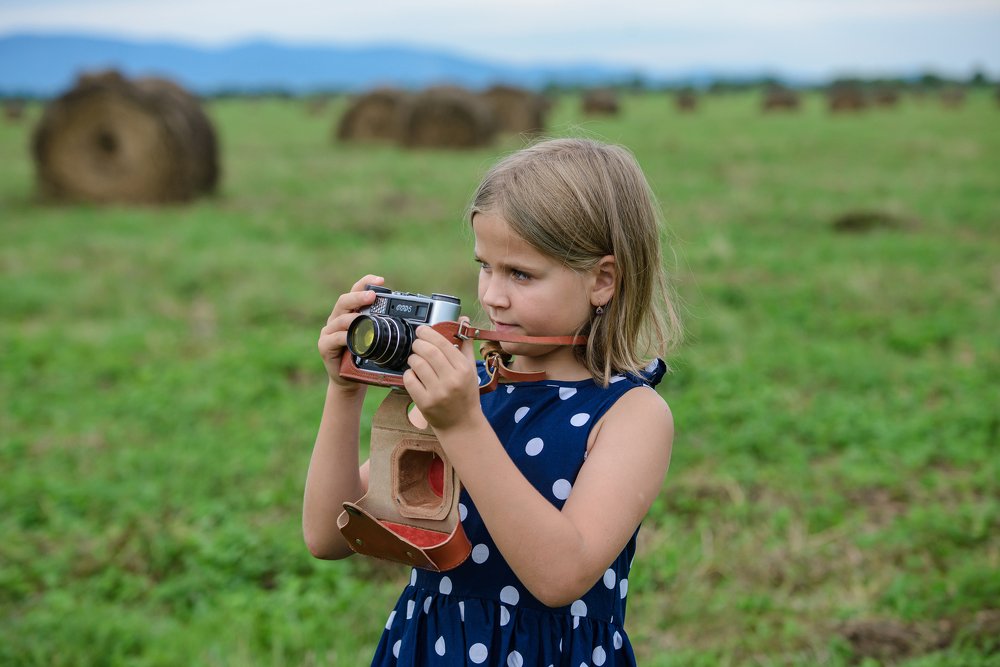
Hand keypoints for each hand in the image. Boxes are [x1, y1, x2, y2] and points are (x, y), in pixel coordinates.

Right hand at [318, 274, 384, 388]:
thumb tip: (407, 318)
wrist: (350, 380)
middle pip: (345, 301)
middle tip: (372, 296)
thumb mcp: (375, 339)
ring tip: (365, 320)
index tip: (380, 280)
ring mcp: (329, 331)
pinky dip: (345, 338)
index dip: (366, 283)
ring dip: (354, 319)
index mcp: (350, 313)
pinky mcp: (324, 346)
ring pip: (340, 319)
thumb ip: (383, 327)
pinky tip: (353, 339)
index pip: (356, 291)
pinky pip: (334, 339)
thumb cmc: (364, 358)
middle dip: (359, 296)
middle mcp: (337, 318)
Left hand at [403, 318, 481, 431]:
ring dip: (413, 358)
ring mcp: (438, 393)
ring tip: (416, 360)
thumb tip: (463, 319)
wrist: (462, 424)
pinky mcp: (425, 403)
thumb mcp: (471, 369)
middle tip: (417, 344)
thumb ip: (465, 344)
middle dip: (418, 343)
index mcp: (464, 369)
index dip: (429, 333)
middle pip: (428, 351)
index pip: (443, 343)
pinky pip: (409, 380)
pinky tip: (414, 375)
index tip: (422, 330)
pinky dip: (408, 374)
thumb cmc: (466, 394)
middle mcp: (452, 380)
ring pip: (417, 364)